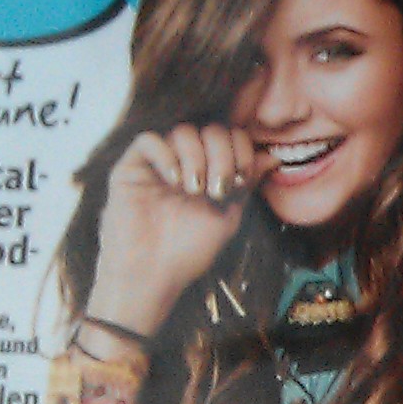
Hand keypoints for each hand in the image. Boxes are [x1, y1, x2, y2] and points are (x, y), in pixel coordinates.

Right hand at [88, 125, 272, 335]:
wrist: (150, 273)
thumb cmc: (188, 251)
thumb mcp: (228, 216)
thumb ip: (246, 184)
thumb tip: (272, 155)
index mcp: (211, 172)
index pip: (232, 137)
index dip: (242, 151)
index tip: (240, 181)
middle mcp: (185, 163)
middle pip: (210, 130)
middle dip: (222, 155)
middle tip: (218, 188)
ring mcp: (158, 164)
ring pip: (182, 130)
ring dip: (196, 157)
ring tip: (194, 190)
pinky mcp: (130, 167)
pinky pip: (148, 139)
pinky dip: (166, 155)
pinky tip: (173, 180)